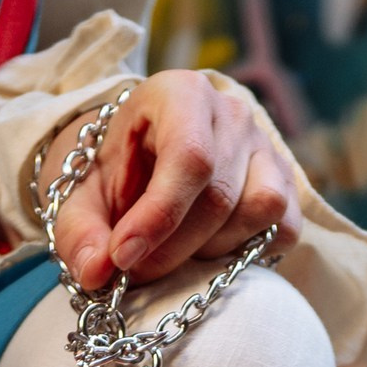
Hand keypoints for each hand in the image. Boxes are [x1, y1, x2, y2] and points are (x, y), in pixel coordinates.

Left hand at [42, 70, 300, 293]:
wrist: (141, 158)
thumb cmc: (113, 172)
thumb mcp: (81, 196)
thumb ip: (79, 233)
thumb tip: (95, 273)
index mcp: (179, 94)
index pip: (189, 156)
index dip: (158, 216)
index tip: (122, 257)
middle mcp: (231, 112)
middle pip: (219, 196)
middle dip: (173, 248)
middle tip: (135, 270)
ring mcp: (265, 146)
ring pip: (258, 210)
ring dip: (212, 249)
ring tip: (174, 250)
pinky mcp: (286, 182)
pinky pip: (284, 227)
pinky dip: (248, 250)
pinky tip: (209, 248)